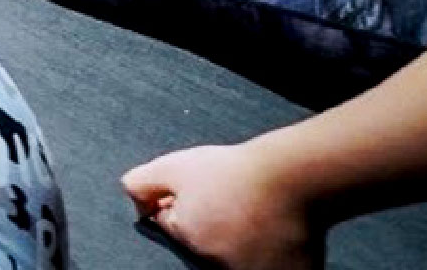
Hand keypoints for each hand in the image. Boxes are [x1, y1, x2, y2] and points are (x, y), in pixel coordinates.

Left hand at [124, 143, 317, 269]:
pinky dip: (271, 253)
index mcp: (187, 238)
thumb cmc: (233, 171)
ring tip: (256, 213)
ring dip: (240, 240)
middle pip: (203, 242)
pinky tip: (277, 230)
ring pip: (235, 255)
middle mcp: (215, 262)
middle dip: (209, 222)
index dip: (184, 203)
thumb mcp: (174, 166)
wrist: (292, 178)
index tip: (205, 191)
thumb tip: (134, 202)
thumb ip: (142, 183)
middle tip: (232, 200)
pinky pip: (270, 264)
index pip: (172, 223)